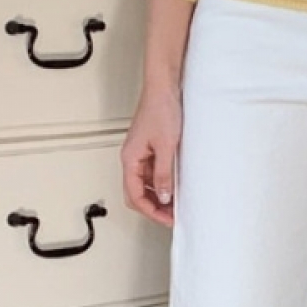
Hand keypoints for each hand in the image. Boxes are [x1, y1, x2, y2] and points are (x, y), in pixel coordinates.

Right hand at [121, 83, 181, 227]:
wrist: (164, 87)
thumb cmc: (161, 109)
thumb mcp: (166, 147)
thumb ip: (163, 174)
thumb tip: (162, 197)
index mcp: (130, 159)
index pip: (134, 195)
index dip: (150, 211)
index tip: (166, 219)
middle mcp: (132, 157)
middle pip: (137, 192)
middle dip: (153, 207)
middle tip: (171, 216)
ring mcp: (141, 152)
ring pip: (145, 182)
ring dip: (158, 195)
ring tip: (176, 202)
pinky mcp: (151, 146)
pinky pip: (153, 170)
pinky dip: (162, 181)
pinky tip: (175, 183)